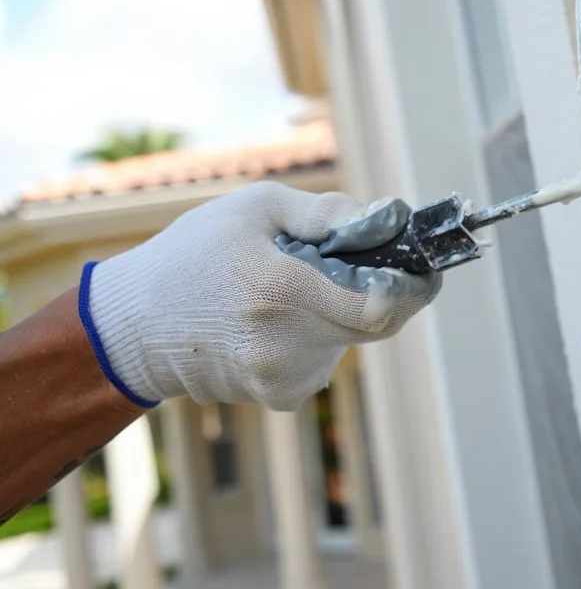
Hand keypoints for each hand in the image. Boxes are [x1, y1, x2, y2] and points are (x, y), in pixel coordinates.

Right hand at [83, 182, 439, 409]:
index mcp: (280, 290)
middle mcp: (285, 343)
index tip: (422, 266)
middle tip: (347, 263)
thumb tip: (390, 218)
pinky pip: (327, 357)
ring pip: (351, 339)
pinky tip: (276, 319)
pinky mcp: (282, 397)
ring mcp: (283, 378)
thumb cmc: (195, 253)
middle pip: (376, 323)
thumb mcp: (256, 208)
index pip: (381, 306)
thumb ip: (328, 213)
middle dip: (379, 290)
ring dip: (342, 311)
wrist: (135, 327)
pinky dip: (319, 334)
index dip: (412, 286)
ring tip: (290, 289)